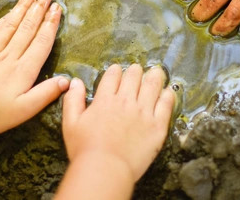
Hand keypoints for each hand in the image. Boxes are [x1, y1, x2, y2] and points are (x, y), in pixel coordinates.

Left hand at [0, 0, 68, 135]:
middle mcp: (9, 56)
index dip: (50, 24)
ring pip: (11, 25)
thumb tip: (66, 80)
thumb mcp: (23, 110)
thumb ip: (45, 94)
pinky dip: (3, 20)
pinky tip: (9, 13)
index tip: (57, 8)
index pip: (41, 42)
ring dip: (22, 7)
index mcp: (23, 70)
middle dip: (39, 8)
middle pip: (27, 28)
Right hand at [62, 64, 174, 181]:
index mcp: (105, 100)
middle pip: (133, 77)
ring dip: (154, 76)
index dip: (116, 70)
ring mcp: (143, 113)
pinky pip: (165, 105)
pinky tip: (168, 91)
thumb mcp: (70, 123)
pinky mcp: (157, 126)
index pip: (113, 77)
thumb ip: (73, 100)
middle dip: (135, 71)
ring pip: (152, 86)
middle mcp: (126, 102)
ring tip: (156, 72)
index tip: (118, 69)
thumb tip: (75, 82)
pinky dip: (167, 95)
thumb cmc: (85, 149)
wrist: (105, 169)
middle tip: (138, 69)